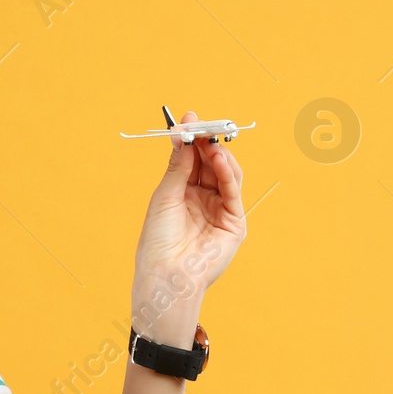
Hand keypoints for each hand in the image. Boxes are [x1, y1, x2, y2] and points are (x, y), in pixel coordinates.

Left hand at [133, 110, 245, 302]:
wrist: (166, 274)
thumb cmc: (158, 240)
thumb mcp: (165, 195)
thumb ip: (179, 165)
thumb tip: (183, 134)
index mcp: (184, 193)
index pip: (194, 160)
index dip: (193, 140)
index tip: (189, 119)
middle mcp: (204, 199)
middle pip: (211, 163)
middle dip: (208, 142)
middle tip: (201, 124)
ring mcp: (220, 210)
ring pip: (227, 174)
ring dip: (219, 154)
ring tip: (210, 140)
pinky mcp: (234, 223)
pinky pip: (233, 192)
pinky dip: (226, 172)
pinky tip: (218, 158)